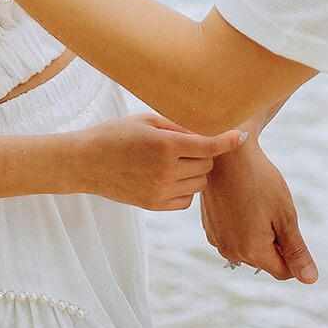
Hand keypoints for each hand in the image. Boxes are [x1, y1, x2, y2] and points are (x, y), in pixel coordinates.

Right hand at [75, 114, 249, 210]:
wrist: (86, 162)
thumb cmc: (116, 134)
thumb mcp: (145, 121)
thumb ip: (176, 126)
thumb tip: (204, 128)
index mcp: (165, 145)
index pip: (208, 145)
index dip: (227, 141)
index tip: (241, 137)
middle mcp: (166, 171)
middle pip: (206, 166)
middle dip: (204, 154)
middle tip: (191, 144)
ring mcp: (160, 192)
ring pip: (198, 185)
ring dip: (196, 172)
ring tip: (178, 160)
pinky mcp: (154, 206)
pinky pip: (185, 200)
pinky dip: (185, 189)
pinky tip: (171, 176)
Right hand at [200, 137, 317, 283]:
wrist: (227, 152)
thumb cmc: (259, 180)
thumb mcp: (285, 215)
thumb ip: (296, 251)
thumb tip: (310, 279)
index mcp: (252, 252)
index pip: (283, 271)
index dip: (292, 251)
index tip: (288, 222)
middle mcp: (231, 251)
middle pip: (264, 260)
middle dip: (274, 241)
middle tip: (270, 208)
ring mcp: (217, 239)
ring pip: (248, 248)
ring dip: (256, 233)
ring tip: (255, 202)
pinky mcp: (209, 226)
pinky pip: (232, 236)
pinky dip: (240, 225)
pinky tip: (241, 201)